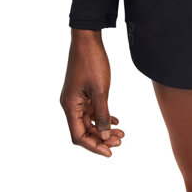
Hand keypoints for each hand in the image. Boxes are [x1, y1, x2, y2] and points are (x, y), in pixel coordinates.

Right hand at [60, 30, 124, 156]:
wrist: (88, 39)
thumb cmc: (92, 62)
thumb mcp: (100, 90)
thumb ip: (102, 115)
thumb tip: (103, 136)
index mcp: (70, 106)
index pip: (79, 136)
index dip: (93, 146)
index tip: (109, 152)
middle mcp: (70, 104)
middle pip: (84, 130)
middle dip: (101, 138)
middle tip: (120, 142)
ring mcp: (75, 98)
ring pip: (89, 121)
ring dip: (103, 128)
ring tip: (121, 133)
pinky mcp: (82, 91)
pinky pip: (91, 110)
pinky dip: (102, 116)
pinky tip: (116, 121)